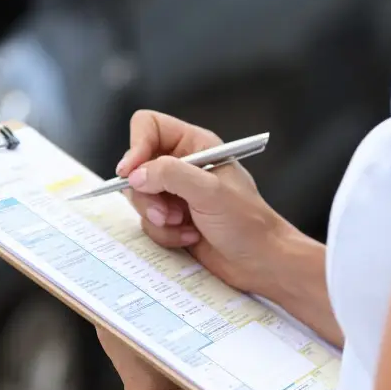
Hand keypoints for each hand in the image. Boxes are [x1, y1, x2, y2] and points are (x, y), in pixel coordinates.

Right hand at [117, 110, 291, 294]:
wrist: (261, 262)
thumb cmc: (248, 223)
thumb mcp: (210, 192)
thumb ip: (170, 175)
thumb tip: (135, 174)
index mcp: (196, 145)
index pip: (149, 127)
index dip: (136, 146)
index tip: (130, 172)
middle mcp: (183, 165)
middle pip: (137, 166)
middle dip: (147, 194)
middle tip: (166, 211)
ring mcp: (175, 193)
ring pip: (139, 197)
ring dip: (157, 217)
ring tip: (182, 225)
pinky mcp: (172, 219)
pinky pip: (148, 222)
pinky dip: (166, 234)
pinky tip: (190, 237)